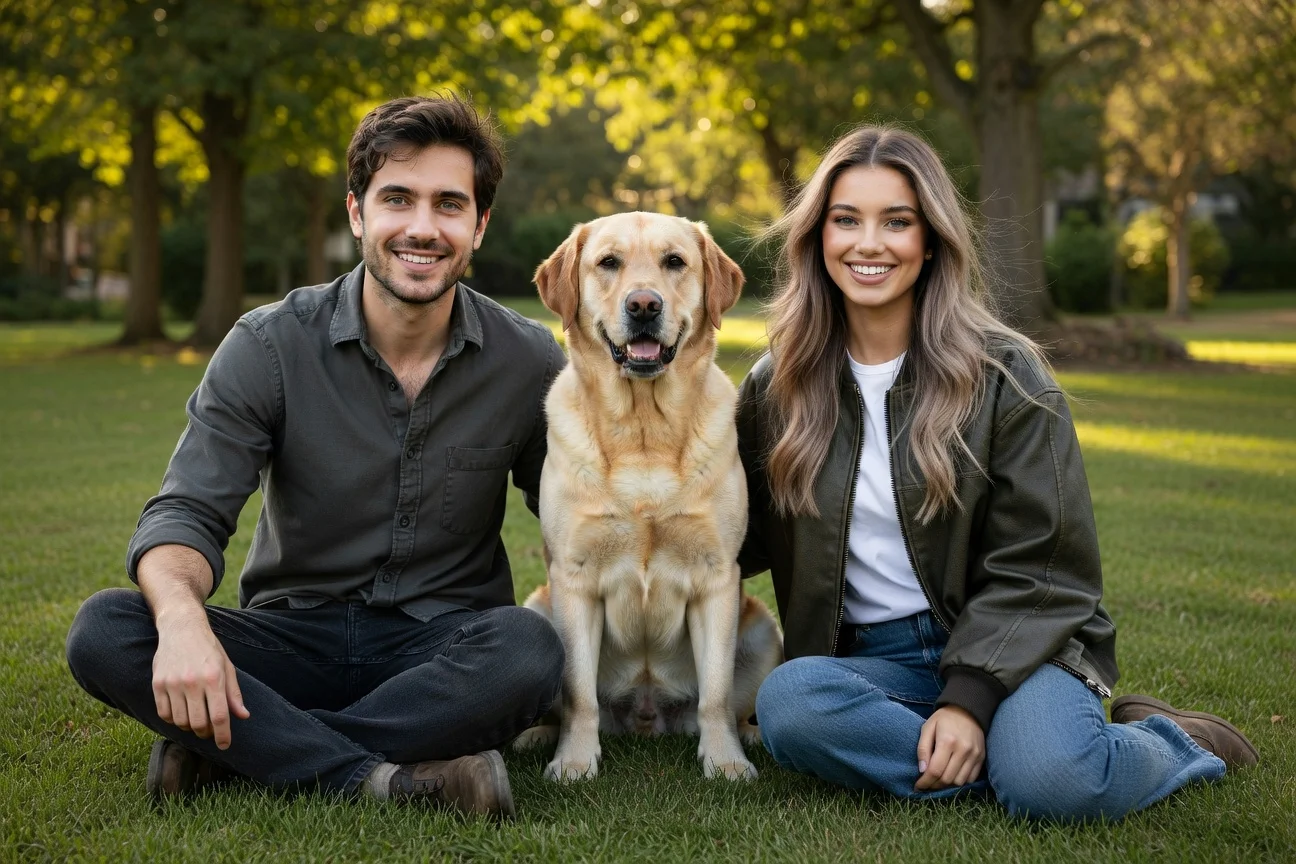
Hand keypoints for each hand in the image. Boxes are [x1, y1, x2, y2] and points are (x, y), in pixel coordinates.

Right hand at [151, 612, 249, 748]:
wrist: (181, 629)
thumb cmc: (208, 649)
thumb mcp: (227, 667)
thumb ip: (234, 694)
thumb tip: (243, 716)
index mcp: (213, 678)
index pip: (219, 716)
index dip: (223, 735)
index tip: (224, 745)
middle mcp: (192, 682)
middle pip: (198, 723)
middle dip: (206, 733)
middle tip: (210, 730)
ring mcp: (172, 683)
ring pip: (180, 722)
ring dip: (190, 727)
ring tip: (196, 719)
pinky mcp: (157, 684)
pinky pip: (164, 714)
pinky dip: (173, 719)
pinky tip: (181, 712)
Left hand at [915, 705, 983, 790]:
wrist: (968, 710)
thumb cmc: (944, 719)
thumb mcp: (927, 727)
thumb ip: (923, 748)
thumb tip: (922, 770)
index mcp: (947, 741)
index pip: (935, 770)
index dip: (925, 782)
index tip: (918, 786)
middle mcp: (963, 750)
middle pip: (947, 779)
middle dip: (934, 785)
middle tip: (926, 784)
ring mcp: (974, 755)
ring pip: (959, 782)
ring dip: (947, 785)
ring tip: (938, 780)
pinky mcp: (981, 757)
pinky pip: (970, 778)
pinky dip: (960, 781)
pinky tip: (951, 776)